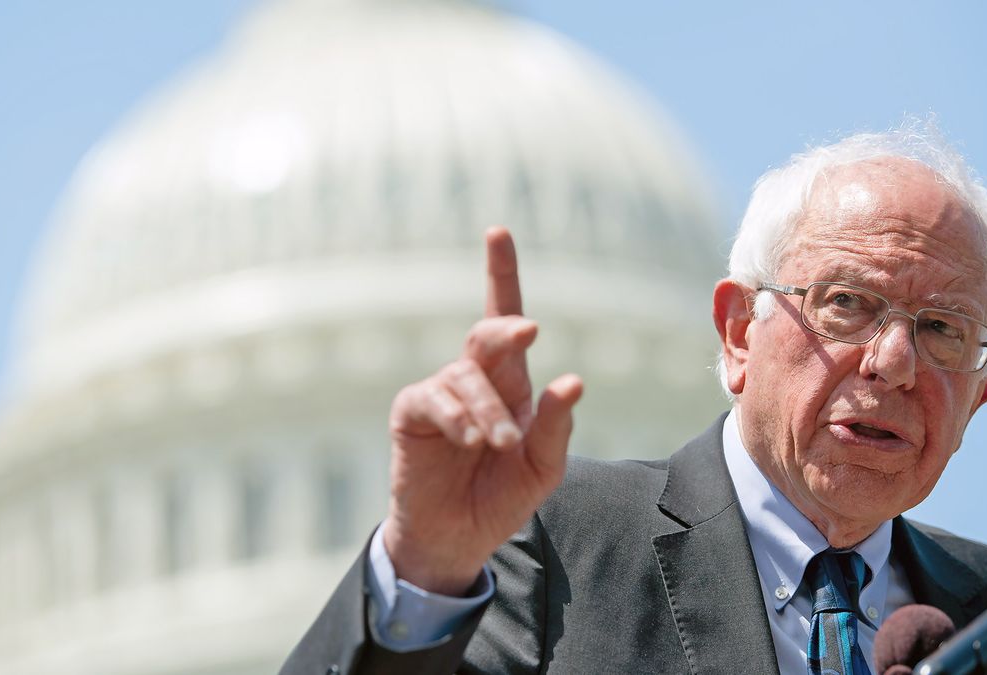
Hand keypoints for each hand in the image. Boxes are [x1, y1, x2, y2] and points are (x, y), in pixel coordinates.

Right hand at [383, 227, 582, 594]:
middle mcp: (474, 378)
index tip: (497, 231)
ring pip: (467, 376)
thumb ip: (557, 425)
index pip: (504, 319)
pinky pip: (434, 397)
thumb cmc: (502, 495)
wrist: (458, 536)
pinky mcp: (413, 412)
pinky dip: (457, 417)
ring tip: (500, 445)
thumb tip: (573, 380)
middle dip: (509, 328)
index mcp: (510, 383)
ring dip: (489, 409)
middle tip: (529, 331)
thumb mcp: (544, 466)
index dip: (500, 273)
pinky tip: (469, 440)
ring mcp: (441, 392)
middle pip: (490, 334)